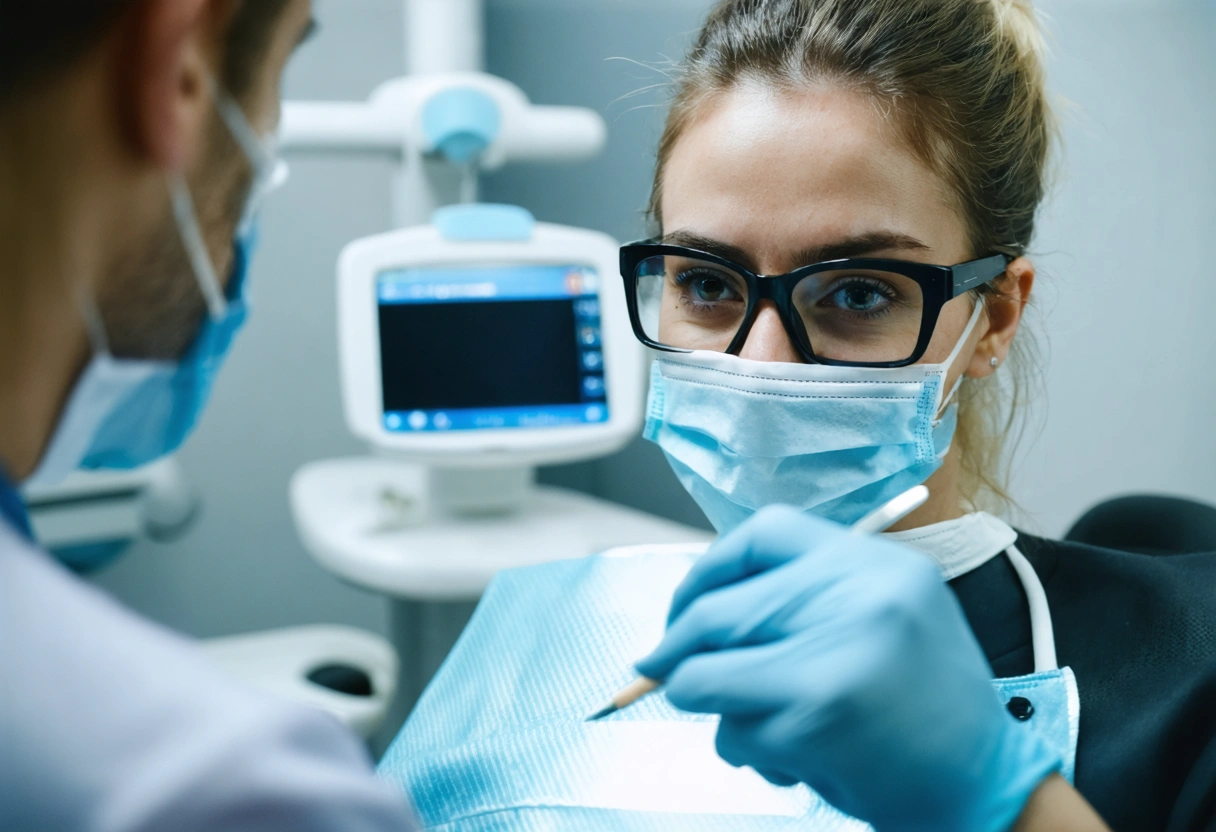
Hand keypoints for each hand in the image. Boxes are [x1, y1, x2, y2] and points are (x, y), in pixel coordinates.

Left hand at [635, 506, 1061, 831]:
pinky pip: (732, 731)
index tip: (687, 602)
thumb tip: (699, 609)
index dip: (708, 568)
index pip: (763, 534)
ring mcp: (832, 655)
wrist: (988, 784)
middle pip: (718, 608)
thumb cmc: (927, 705)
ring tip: (762, 723)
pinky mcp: (813, 716)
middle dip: (675, 646)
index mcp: (874, 562)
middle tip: (659, 668)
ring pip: (706, 673)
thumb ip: (807, 597)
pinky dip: (747, 751)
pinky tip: (794, 758)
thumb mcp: (886, 615)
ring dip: (715, 708)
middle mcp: (857, 596)